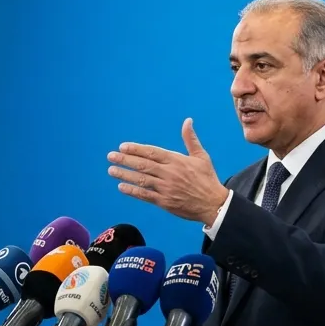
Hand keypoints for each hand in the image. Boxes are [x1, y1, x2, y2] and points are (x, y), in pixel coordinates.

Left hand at [108, 118, 229, 223]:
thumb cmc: (207, 178)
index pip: (152, 152)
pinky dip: (132, 191)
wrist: (213, 204)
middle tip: (111, 156)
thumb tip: (187, 121)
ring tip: (112, 170)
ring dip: (124, 175)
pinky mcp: (164, 202)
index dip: (136, 149)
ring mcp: (165, 188)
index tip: (123, 146)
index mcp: (176, 160)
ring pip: (141, 180)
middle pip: (143, 165)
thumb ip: (190, 139)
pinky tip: (121, 187)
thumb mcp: (201, 156)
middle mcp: (169, 173)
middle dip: (125, 160)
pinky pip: (145, 195)